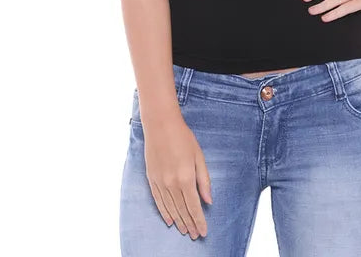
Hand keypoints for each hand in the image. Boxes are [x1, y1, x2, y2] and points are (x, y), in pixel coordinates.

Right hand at [142, 117, 211, 239]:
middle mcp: (172, 184)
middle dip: (190, 224)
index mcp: (186, 178)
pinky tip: (169, 220)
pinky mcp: (152, 179)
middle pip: (182, 210)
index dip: (199, 221)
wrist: (161, 125)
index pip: (194, 207)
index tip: (204, 232)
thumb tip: (208, 200)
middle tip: (196, 235)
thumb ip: (204, 180)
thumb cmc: (183, 138)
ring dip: (178, 221)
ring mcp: (160, 182)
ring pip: (170, 208)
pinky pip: (158, 201)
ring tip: (185, 231)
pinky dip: (164, 212)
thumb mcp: (199, 156)